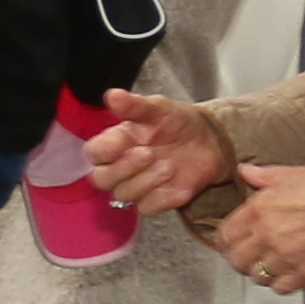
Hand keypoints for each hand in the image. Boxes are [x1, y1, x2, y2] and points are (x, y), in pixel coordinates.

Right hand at [83, 89, 233, 212]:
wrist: (210, 141)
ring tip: (170, 166)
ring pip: (124, 195)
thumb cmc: (178, 123)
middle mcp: (120, 167)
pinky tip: (181, 187)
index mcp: (115, 142)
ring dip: (147, 181)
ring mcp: (136, 186)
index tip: (124, 141)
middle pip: (101, 180)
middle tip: (149, 154)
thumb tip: (112, 95)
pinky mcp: (155, 201)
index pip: (94, 153)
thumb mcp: (160, 109)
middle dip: (124, 169)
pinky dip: (164, 198)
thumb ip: (136, 106)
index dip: (104, 151)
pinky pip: (148, 208)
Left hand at [216, 160, 304, 293]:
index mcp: (259, 210)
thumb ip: (265, 177)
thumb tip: (244, 172)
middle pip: (236, 260)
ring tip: (269, 261)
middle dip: (239, 256)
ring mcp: (287, 258)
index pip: (224, 236)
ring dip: (259, 270)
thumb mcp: (296, 172)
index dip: (226, 238)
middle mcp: (267, 236)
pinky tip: (287, 271)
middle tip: (249, 251)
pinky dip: (280, 282)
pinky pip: (281, 288)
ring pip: (255, 276)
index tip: (232, 238)